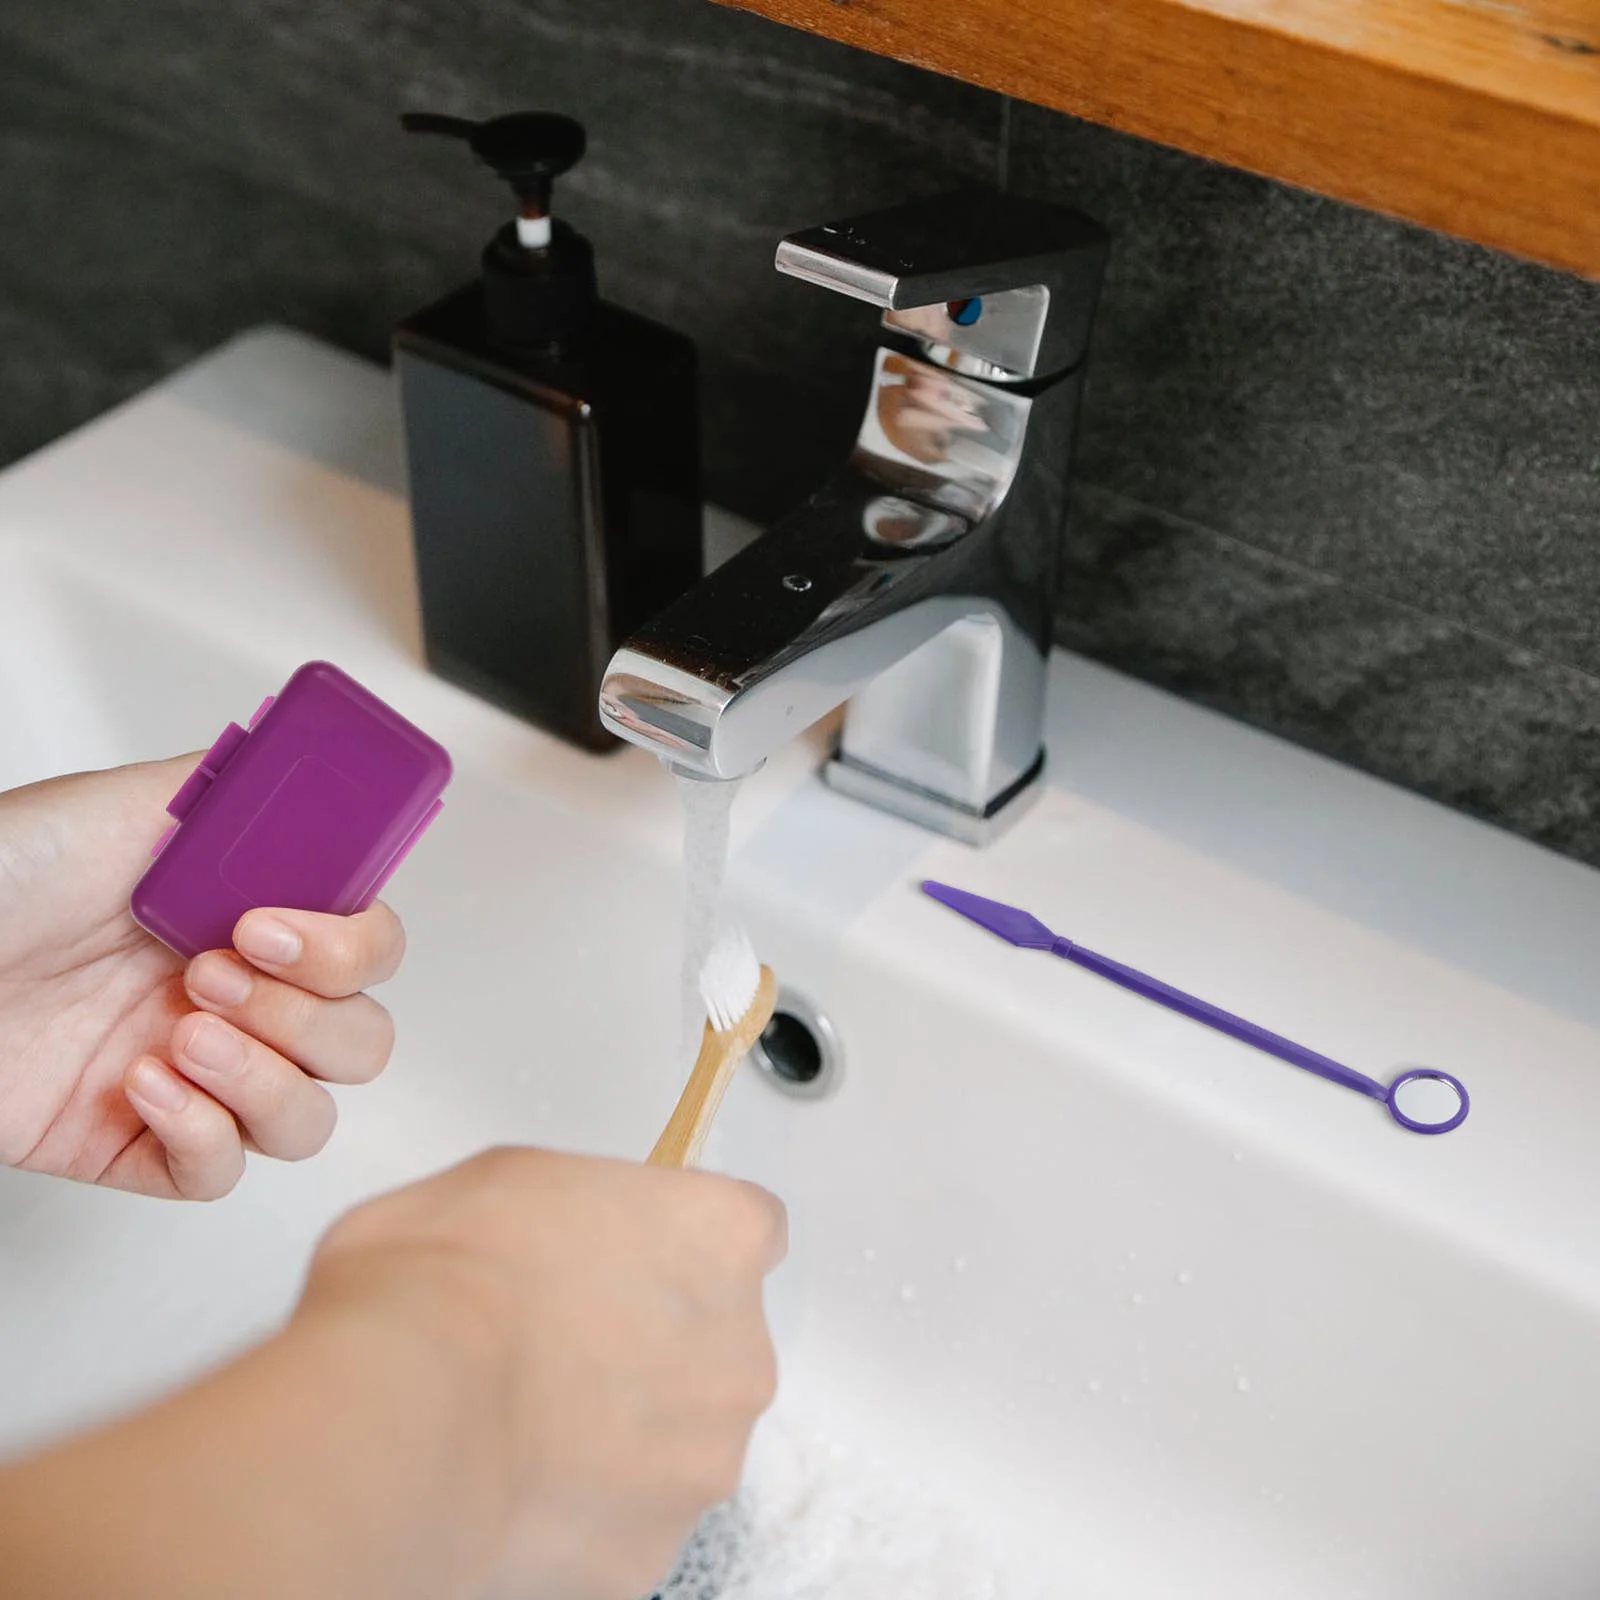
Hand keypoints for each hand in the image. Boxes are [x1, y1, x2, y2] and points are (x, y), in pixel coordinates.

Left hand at [0, 755, 404, 1198]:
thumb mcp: (130, 805)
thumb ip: (244, 795)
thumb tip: (327, 785)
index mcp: (247, 916)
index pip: (369, 950)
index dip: (347, 949)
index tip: (269, 925)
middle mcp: (234, 997)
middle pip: (360, 1041)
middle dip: (307, 1015)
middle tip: (211, 975)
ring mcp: (194, 1075)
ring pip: (310, 1117)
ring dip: (266, 1079)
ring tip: (184, 1037)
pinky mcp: (136, 1144)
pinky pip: (223, 1174)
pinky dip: (202, 1135)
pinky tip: (144, 1085)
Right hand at [300, 1148, 786, 1599]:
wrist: (401, 1418)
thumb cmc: (447, 1284)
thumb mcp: (506, 1178)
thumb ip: (576, 1205)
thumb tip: (552, 1235)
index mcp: (719, 1236)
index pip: (748, 1230)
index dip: (686, 1245)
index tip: (642, 1256)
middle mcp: (739, 1354)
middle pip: (719, 1345)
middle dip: (656, 1345)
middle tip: (563, 1342)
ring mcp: (701, 1462)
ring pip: (679, 1442)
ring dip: (626, 1434)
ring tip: (528, 1420)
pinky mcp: (650, 1552)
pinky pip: (628, 1522)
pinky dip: (585, 1511)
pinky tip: (518, 1480)